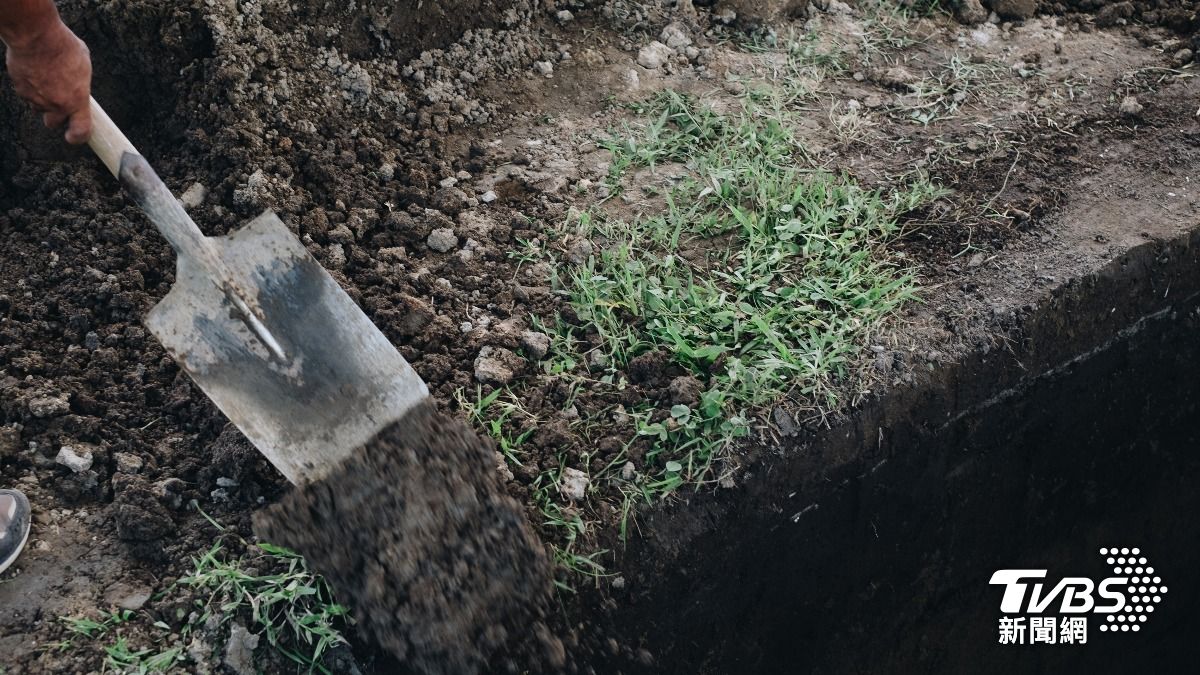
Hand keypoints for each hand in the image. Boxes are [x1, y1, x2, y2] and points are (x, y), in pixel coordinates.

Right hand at [5, 19, 91, 143]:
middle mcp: (56, 104)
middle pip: (52, 123)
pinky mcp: (20, 89)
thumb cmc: (63, 46)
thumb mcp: (83, 64)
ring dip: (41, 98)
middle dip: (54, 116)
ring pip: (37, 106)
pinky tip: (33, 69)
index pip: (80, 131)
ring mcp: (35, 98)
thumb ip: (80, 81)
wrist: (35, 35)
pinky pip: (26, 93)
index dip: (77, 137)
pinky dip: (29, 86)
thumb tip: (78, 83)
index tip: (73, 137)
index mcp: (77, 100)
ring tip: (45, 76)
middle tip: (57, 101)